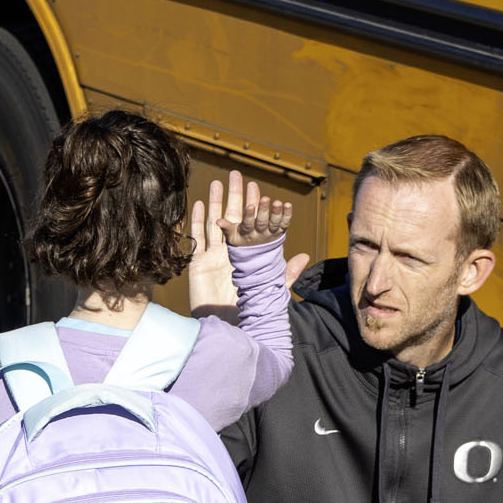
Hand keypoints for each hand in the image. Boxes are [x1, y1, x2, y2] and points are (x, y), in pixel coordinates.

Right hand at [188, 170, 309, 317]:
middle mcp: (230, 254)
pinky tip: (199, 204)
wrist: (226, 327)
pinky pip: (198, 238)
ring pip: (214, 224)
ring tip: (217, 183)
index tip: (258, 190)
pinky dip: (197, 221)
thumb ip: (286, 274)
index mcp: (247, 257)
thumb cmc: (247, 311)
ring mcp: (213, 257)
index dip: (254, 208)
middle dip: (234, 197)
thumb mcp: (269, 290)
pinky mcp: (198, 264)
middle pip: (231, 219)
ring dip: (215, 203)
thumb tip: (305, 257)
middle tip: (237, 175)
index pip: (251, 227)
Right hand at [221, 168, 291, 245]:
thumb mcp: (232, 238)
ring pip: (274, 223)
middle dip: (263, 210)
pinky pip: (284, 224)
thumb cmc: (241, 243)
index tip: (249, 205)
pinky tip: (288, 205)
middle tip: (265, 198)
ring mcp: (270, 233)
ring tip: (278, 202)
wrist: (257, 260)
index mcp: (246, 235)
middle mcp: (259, 234)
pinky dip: (287, 215)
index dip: (249, 216)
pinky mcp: (280, 232)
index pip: (247, 224)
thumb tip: (217, 221)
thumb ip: (226, 228)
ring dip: (277, 212)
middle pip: (262, 222)